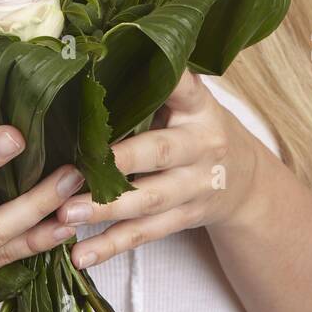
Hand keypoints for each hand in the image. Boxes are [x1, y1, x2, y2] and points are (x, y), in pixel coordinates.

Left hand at [54, 69, 261, 268]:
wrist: (246, 181)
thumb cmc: (196, 128)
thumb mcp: (188, 102)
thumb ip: (154, 85)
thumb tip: (91, 54)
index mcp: (199, 107)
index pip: (184, 88)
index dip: (165, 82)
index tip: (126, 73)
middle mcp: (201, 146)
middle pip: (160, 153)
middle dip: (119, 163)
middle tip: (77, 168)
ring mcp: (195, 187)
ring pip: (149, 200)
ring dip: (105, 209)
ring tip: (64, 215)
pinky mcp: (185, 218)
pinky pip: (146, 234)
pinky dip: (111, 247)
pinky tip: (81, 256)